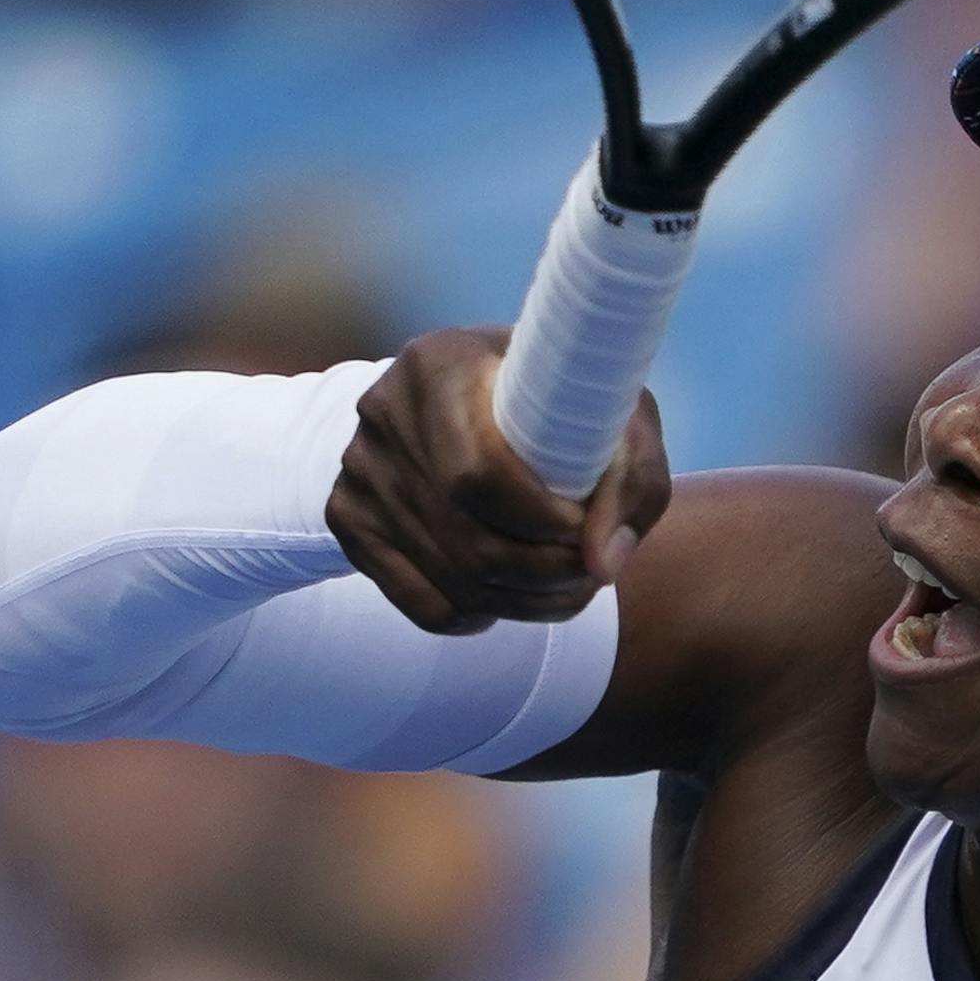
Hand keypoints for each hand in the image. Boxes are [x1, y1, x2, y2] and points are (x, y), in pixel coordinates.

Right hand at [327, 328, 672, 634]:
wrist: (472, 398)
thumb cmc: (558, 402)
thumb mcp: (612, 414)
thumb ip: (631, 478)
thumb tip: (603, 563)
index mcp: (439, 364)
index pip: (480, 473)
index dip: (542, 520)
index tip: (586, 528)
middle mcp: (383, 412)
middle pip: (468, 538)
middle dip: (544, 572)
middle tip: (589, 573)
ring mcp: (358, 470)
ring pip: (451, 578)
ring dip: (525, 602)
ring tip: (568, 588)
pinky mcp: (349, 519)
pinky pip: (421, 603)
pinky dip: (478, 617)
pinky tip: (510, 597)